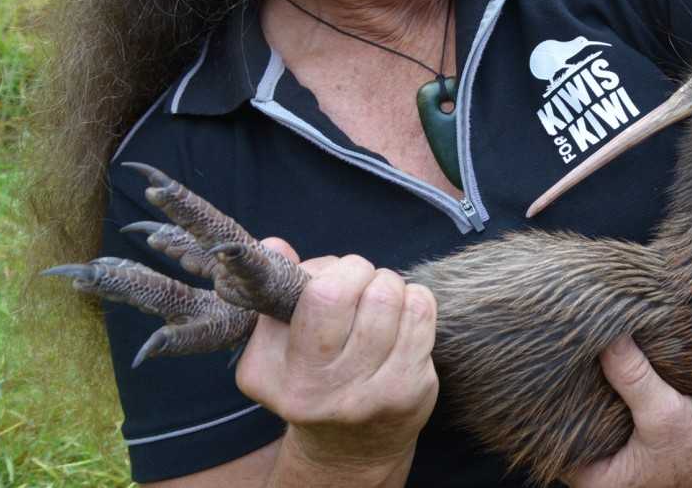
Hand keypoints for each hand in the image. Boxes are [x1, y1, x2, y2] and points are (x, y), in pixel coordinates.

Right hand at [235, 239, 438, 470]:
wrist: (349, 446)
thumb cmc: (314, 377)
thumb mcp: (278, 344)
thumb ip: (275, 291)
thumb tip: (273, 245)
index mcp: (270, 372)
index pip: (316, 294)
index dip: (329, 270)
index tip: (327, 279)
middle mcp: (315, 388)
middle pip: (353, 290)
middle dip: (360, 271)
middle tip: (359, 284)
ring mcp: (364, 393)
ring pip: (391, 296)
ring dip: (389, 285)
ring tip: (380, 302)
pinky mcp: (407, 391)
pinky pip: (421, 312)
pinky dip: (414, 301)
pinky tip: (402, 320)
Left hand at [566, 337, 691, 487]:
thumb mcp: (664, 411)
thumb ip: (631, 376)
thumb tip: (606, 337)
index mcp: (600, 484)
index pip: (555, 446)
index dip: (551, 412)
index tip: (547, 377)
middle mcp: (610, 481)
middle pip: (574, 435)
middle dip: (571, 402)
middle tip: (563, 362)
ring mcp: (626, 468)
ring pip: (596, 429)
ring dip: (595, 400)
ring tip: (586, 363)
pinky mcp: (641, 453)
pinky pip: (614, 426)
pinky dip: (613, 403)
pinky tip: (614, 376)